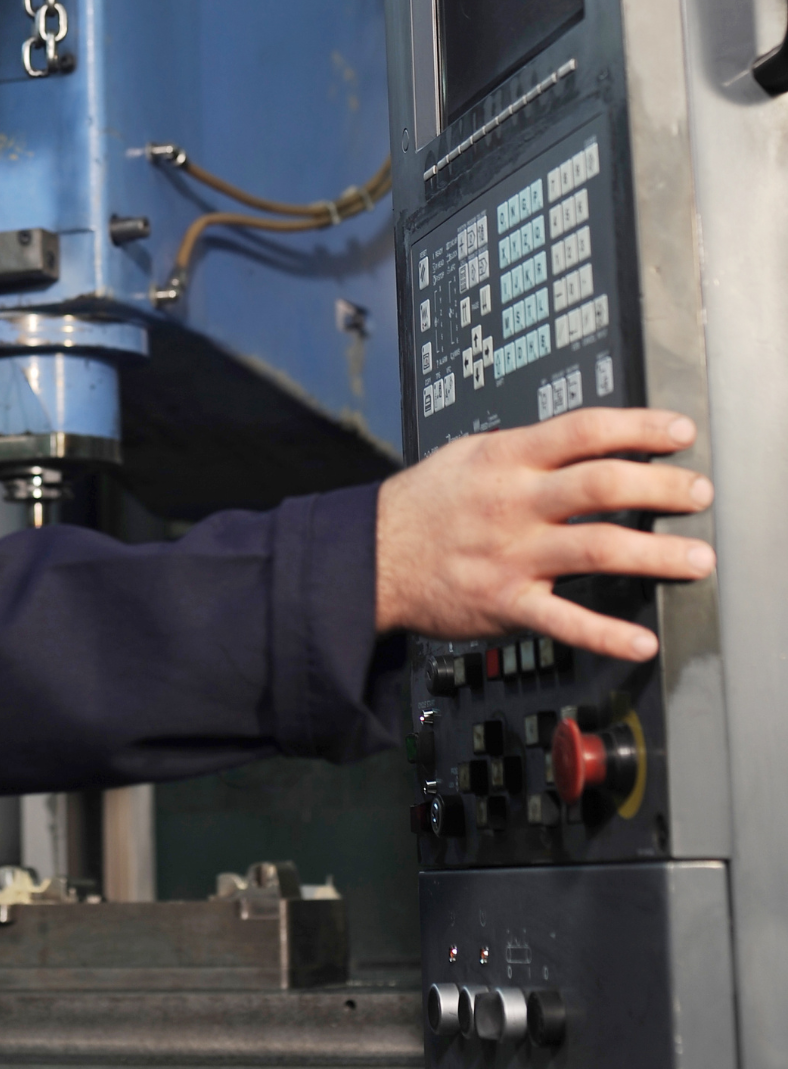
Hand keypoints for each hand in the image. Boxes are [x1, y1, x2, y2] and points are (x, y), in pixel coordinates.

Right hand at [375, 408, 713, 660]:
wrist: (371, 555)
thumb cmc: (425, 503)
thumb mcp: (470, 454)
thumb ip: (529, 449)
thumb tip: (589, 439)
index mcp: (506, 458)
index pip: (582, 431)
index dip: (637, 428)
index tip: (679, 432)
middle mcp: (514, 503)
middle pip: (600, 486)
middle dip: (660, 488)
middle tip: (699, 493)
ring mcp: (511, 555)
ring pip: (596, 548)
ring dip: (656, 555)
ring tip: (697, 559)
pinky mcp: (505, 603)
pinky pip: (564, 620)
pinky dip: (606, 633)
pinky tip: (642, 640)